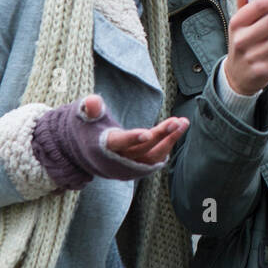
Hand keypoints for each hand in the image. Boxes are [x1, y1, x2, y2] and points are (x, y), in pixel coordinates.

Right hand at [31, 95, 189, 190]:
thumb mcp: (83, 116)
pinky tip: (177, 130)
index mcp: (102, 147)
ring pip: (152, 157)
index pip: (118, 143)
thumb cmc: (86, 129)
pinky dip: (167, 145)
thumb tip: (93, 101)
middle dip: (160, 136)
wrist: (84, 152)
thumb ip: (90, 108)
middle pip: (142, 150)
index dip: (131, 139)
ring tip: (183, 122)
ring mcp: (129, 166)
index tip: (147, 133)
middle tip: (176, 121)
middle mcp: (117, 160)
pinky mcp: (137, 166)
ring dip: (169, 140)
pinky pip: (155, 158)